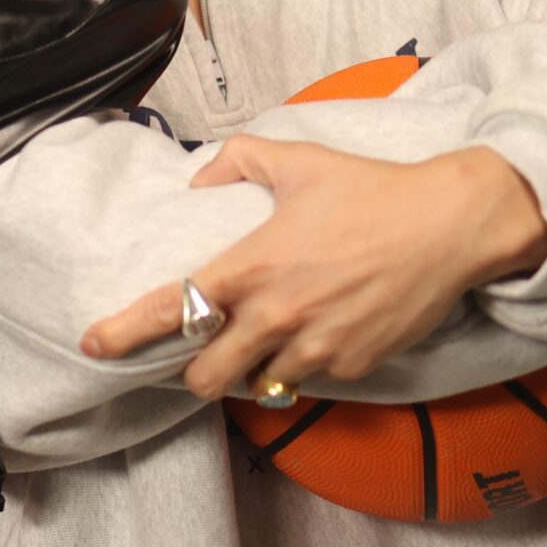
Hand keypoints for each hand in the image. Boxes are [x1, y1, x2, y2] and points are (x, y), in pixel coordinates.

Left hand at [81, 140, 546, 398]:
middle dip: (194, 372)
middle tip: (202, 352)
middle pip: (205, 377)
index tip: (94, 345)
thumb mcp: (299, 160)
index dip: (125, 333)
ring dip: (252, 370)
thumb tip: (202, 178)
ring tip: (266, 341)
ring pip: (258, 385)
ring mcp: (315, 348)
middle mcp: (276, 317)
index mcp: (252, 268)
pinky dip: (301, 366)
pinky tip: (316, 334)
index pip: (171, 310)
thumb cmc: (374, 190)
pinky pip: (308, 380)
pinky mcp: (352, 366)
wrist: (452, 223)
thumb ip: (238, 160)